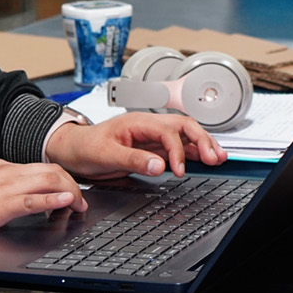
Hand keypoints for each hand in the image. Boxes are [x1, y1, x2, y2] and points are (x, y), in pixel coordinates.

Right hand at [0, 159, 89, 233]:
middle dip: (71, 185)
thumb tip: (25, 194)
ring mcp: (8, 187)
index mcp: (6, 167)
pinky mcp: (4, 205)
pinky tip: (66, 202)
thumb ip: (6, 185)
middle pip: (51, 171)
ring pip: (48, 181)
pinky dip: (53, 200)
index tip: (70, 190)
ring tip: (79, 205)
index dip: (62, 178)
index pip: (42, 167)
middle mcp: (10, 172)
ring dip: (69, 192)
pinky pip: (33, 200)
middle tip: (80, 201)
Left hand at [44, 112, 227, 180]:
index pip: (168, 131)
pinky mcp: (151, 149)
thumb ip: (133, 160)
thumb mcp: (105, 154)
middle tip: (215, 157)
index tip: (177, 171)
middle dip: (202, 140)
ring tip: (219, 157)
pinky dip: (192, 153)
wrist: (72, 150)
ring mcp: (151, 137)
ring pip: (184, 136)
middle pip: (184, 126)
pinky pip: (177, 148)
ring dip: (202, 145)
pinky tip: (203, 159)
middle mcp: (148, 126)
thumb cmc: (85, 147)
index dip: (177, 151)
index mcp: (138, 122)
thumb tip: (159, 166)